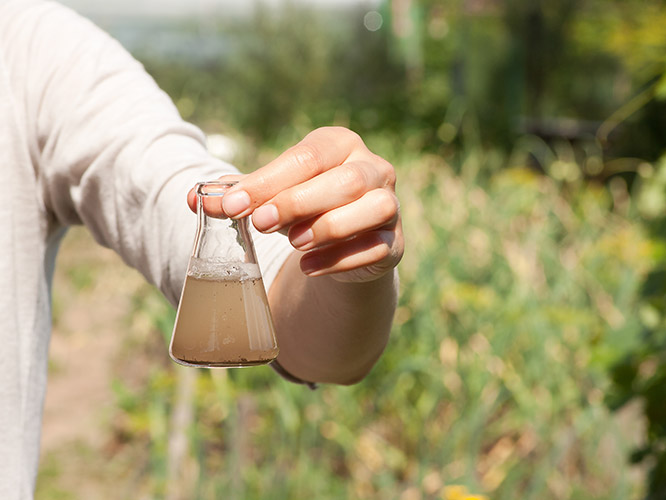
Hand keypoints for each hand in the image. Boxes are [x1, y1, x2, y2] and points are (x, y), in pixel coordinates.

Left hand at [188, 127, 402, 282]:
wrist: (343, 241)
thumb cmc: (304, 207)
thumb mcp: (272, 195)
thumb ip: (237, 195)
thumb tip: (194, 198)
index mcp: (340, 145)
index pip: (307, 157)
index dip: (268, 182)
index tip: (232, 206)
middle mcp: (373, 168)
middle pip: (345, 180)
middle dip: (299, 202)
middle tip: (260, 223)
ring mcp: (389, 205)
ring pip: (373, 208)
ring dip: (330, 227)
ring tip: (294, 244)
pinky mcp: (395, 242)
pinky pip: (377, 248)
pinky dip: (342, 260)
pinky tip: (310, 267)